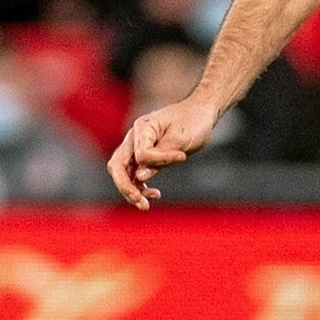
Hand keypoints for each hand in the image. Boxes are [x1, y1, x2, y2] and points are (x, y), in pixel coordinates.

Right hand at [107, 95, 217, 209]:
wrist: (201, 113)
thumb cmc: (193, 121)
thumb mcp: (181, 138)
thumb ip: (160, 157)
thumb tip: (139, 177)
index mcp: (143, 127)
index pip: (141, 153)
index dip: (160, 160)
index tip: (182, 157)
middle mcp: (134, 137)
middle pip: (118, 166)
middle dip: (126, 186)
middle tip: (140, 201)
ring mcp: (136, 147)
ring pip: (124, 173)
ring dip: (132, 191)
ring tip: (145, 205)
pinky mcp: (143, 157)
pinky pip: (135, 175)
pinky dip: (141, 186)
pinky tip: (153, 194)